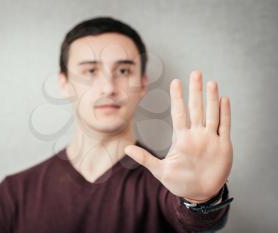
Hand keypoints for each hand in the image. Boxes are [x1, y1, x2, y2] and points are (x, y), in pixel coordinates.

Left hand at [125, 70, 232, 202]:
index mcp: (181, 138)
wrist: (199, 194)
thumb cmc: (179, 182)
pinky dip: (225, 114)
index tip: (175, 82)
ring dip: (212, 99)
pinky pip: (224, 127)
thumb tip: (126, 148)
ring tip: (211, 82)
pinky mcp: (223, 147)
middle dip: (195, 91)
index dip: (178, 97)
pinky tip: (224, 100)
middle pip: (196, 108)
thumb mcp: (160, 171)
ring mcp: (210, 139)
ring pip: (211, 114)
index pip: (179, 113)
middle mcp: (196, 135)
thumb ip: (144, 159)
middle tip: (196, 73)